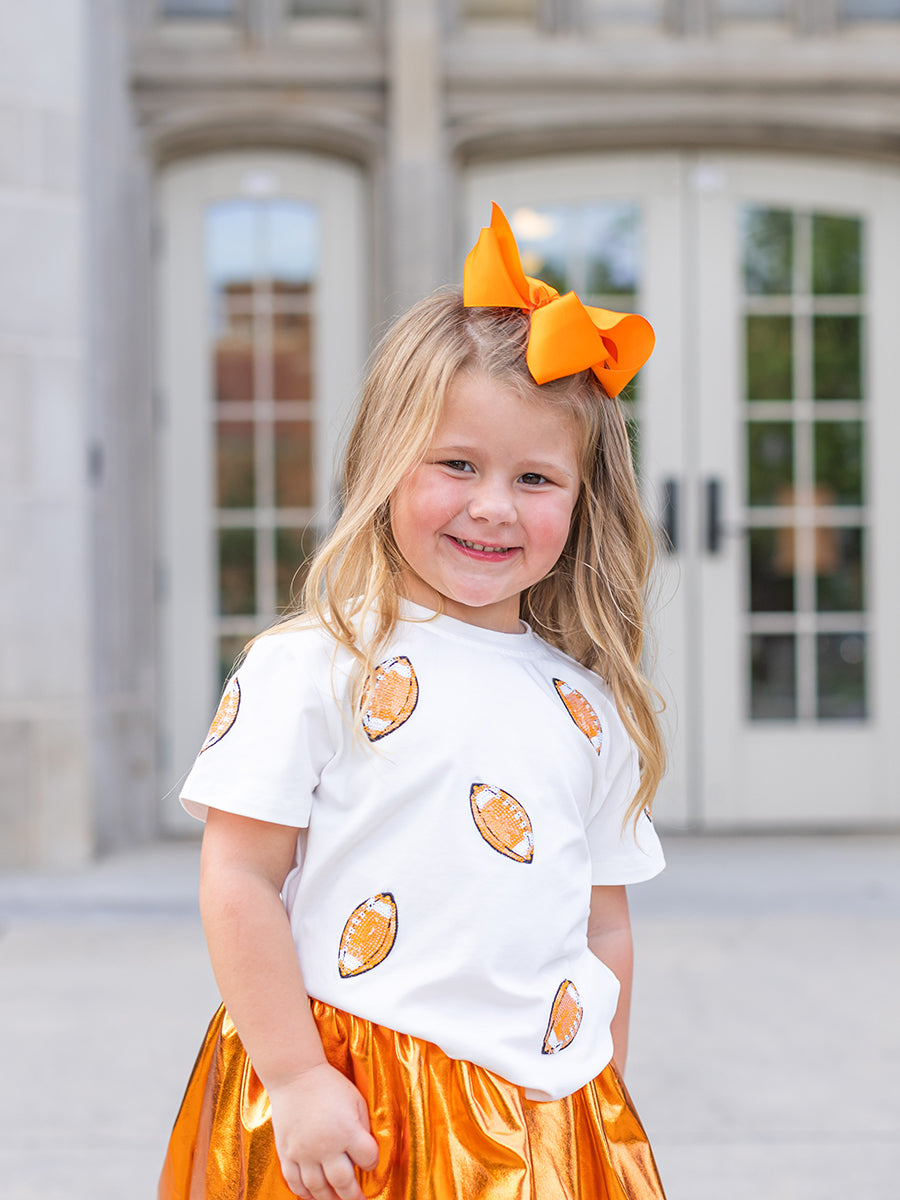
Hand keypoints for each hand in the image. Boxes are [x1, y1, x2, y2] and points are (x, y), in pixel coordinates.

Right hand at [267, 1061, 379, 1199]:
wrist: (295, 1075)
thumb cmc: (329, 1086)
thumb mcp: (356, 1100)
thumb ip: (362, 1127)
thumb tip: (366, 1151)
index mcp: (347, 1130)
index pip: (368, 1159)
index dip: (372, 1162)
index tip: (370, 1161)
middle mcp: (326, 1146)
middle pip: (343, 1183)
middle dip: (354, 1196)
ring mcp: (304, 1152)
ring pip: (318, 1188)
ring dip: (330, 1199)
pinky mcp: (287, 1153)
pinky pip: (295, 1182)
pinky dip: (304, 1193)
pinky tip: (313, 1196)